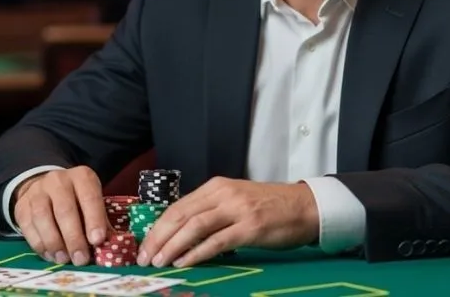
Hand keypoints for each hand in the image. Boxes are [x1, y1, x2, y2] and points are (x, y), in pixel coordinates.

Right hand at [13, 166, 108, 266]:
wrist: (46, 188)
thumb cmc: (77, 200)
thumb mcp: (92, 203)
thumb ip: (101, 222)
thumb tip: (110, 246)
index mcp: (82, 177)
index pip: (89, 196)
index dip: (94, 219)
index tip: (97, 240)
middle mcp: (58, 180)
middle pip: (64, 209)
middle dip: (73, 238)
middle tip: (81, 259)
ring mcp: (37, 192)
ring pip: (43, 217)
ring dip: (54, 243)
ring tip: (64, 259)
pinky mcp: (22, 206)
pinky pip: (28, 226)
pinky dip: (39, 244)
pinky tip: (50, 255)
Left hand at [136, 177, 318, 267]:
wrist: (304, 206)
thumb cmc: (268, 207)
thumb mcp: (234, 201)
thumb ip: (210, 211)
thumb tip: (180, 234)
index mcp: (216, 186)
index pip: (178, 206)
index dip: (158, 228)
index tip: (145, 247)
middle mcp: (223, 193)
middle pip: (181, 215)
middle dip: (159, 238)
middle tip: (145, 258)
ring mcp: (237, 209)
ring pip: (195, 227)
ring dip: (173, 246)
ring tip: (160, 262)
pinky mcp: (250, 227)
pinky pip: (217, 241)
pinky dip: (198, 253)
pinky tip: (185, 263)